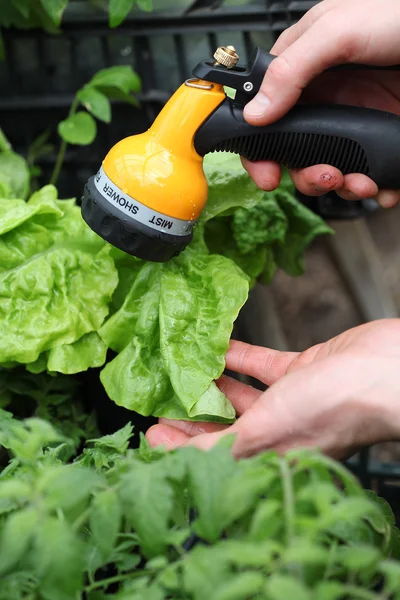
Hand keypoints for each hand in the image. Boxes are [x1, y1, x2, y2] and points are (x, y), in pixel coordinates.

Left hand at [146, 320, 399, 459]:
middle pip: (224, 425)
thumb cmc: (334, 405)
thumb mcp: (267, 429)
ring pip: (242, 394)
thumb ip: (222, 445)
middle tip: (161, 398)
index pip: (215, 456)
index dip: (182, 446)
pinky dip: (240, 356)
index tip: (153, 431)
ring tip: (181, 370)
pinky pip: (263, 364)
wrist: (385, 370)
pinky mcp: (302, 370)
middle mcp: (279, 430)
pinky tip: (218, 346)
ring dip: (213, 382)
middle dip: (192, 414)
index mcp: (271, 455)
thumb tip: (179, 458)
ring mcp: (292, 399)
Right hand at [242, 0, 399, 207]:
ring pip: (330, 169)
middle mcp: (325, 99)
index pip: (265, 115)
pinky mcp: (379, 136)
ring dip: (342, 186)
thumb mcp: (338, 30)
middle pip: (296, 153)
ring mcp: (352, 120)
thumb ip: (291, 69)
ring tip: (361, 182)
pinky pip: (368, 172)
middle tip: (324, 177)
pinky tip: (382, 183)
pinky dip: (375, 188)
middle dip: (306, 176)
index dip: (260, 149)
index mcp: (303, 70)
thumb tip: (256, 113)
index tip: (268, 173)